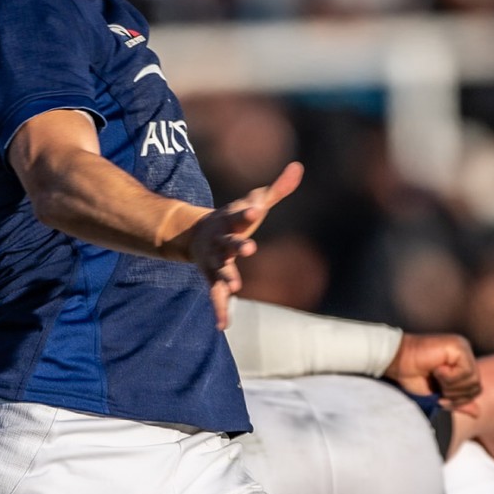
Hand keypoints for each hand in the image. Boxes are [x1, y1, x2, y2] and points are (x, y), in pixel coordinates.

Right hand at [187, 162, 302, 328]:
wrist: (195, 235)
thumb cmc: (233, 219)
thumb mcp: (253, 202)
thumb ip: (277, 189)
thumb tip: (298, 167)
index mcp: (231, 220)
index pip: (242, 214)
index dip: (249, 212)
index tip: (259, 208)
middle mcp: (221, 240)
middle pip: (230, 242)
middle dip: (238, 245)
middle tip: (250, 248)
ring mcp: (215, 260)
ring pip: (221, 269)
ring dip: (227, 277)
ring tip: (236, 287)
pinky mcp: (213, 278)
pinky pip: (216, 296)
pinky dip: (220, 310)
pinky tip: (223, 326)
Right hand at [387, 332, 479, 410]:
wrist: (397, 362)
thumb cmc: (413, 376)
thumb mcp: (438, 394)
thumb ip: (458, 401)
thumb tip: (478, 413)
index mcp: (462, 364)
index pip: (475, 388)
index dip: (459, 400)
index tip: (440, 399)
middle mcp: (465, 354)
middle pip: (476, 385)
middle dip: (456, 395)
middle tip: (439, 392)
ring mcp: (462, 348)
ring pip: (472, 379)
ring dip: (451, 386)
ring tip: (436, 379)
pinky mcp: (458, 346)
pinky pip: (465, 371)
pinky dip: (450, 377)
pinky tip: (436, 370)